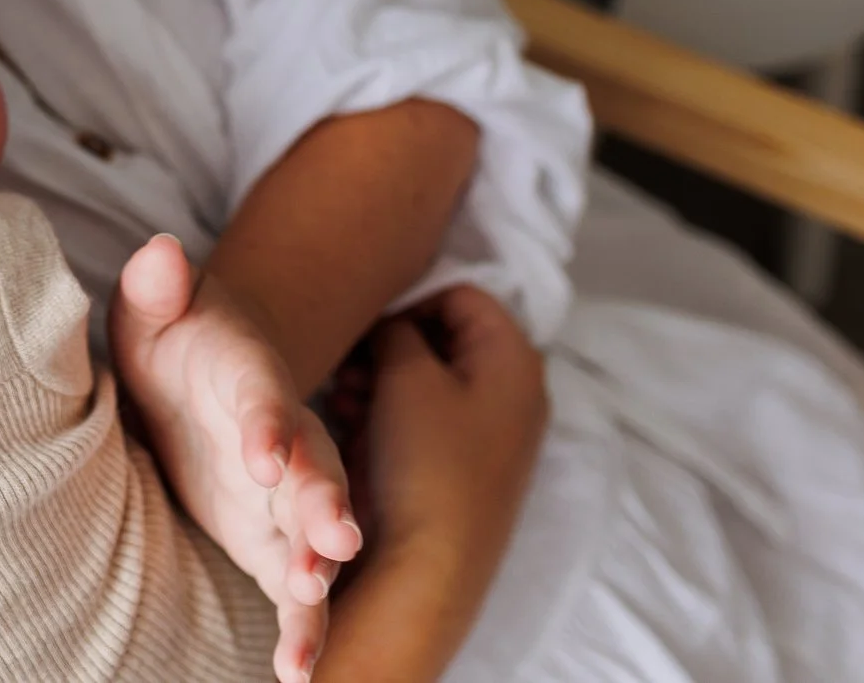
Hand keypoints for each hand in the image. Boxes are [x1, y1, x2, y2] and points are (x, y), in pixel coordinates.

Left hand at [112, 235, 360, 682]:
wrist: (205, 376)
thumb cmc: (176, 341)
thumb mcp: (154, 310)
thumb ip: (157, 287)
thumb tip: (159, 253)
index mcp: (250, 377)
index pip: (262, 396)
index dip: (266, 422)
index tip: (262, 454)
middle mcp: (284, 440)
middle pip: (315, 469)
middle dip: (323, 502)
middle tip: (334, 538)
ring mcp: (286, 497)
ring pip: (316, 535)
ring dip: (317, 569)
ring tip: (310, 603)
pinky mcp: (274, 542)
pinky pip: (298, 589)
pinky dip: (302, 627)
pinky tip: (294, 672)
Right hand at [359, 285, 546, 583]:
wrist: (434, 568)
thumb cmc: (425, 464)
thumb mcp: (405, 376)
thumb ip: (398, 329)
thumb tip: (392, 326)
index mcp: (516, 358)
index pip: (460, 294)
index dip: (408, 305)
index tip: (367, 334)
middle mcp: (519, 392)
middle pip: (448, 338)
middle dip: (392, 347)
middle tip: (349, 371)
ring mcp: (499, 433)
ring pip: (435, 380)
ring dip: (386, 381)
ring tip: (345, 402)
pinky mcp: (474, 467)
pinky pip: (432, 419)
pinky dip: (395, 415)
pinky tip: (357, 429)